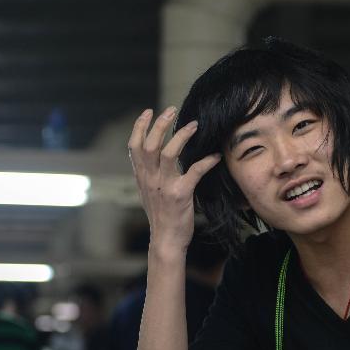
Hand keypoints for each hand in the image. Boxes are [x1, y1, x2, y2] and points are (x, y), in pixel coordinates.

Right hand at [128, 106, 221, 252]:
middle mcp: (150, 178)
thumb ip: (149, 173)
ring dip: (182, 136)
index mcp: (141, 176)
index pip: (134, 145)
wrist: (165, 239)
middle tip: (172, 110)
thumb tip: (156, 155)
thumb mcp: (148, 192)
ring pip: (169, 152)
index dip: (139, 126)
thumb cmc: (161, 215)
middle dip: (161, 123)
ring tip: (194, 125)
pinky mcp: (180, 194)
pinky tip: (215, 156)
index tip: (148, 111)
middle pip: (150, 144)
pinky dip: (207, 161)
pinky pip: (194, 171)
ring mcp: (164, 186)